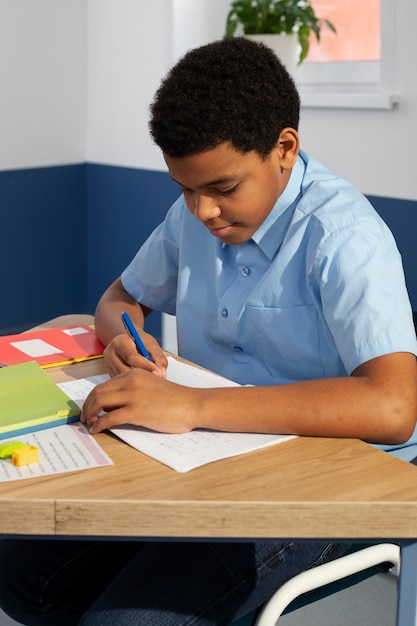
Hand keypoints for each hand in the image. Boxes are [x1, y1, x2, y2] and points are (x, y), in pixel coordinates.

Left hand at [80, 368, 196, 433]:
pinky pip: (109, 418)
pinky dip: (99, 424)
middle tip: (84, 417)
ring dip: (89, 414)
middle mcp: (130, 381)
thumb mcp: (150, 387)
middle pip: (98, 392)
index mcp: (133, 374)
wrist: (192, 404)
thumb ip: (132, 391)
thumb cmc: (174, 399)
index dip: (93, 398)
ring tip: (88, 423)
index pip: (105, 384)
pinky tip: (97, 429)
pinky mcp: (136, 411)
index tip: (90, 408)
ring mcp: (133, 396)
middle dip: (87, 406)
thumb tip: (112, 406)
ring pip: (100, 402)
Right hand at [103, 332, 167, 377]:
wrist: (129, 341)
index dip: (146, 366)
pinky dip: (133, 384)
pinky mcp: (110, 374)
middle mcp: (110, 353)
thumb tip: (161, 374)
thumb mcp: (151, 345)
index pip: (132, 357)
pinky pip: (122, 382)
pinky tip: (143, 382)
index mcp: (119, 342)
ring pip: (123, 379)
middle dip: (142, 376)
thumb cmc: (140, 342)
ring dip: (138, 382)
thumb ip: (158, 358)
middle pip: (125, 370)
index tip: (158, 372)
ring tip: (151, 381)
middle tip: (156, 380)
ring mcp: (108, 365)